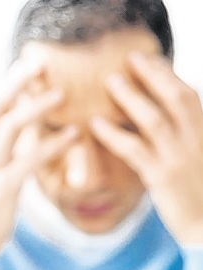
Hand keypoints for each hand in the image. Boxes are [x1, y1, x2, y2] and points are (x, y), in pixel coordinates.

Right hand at [0, 59, 77, 255]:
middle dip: (17, 82)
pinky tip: (72, 136)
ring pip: (9, 127)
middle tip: (41, 64)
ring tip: (61, 95)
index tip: (25, 67)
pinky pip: (28, 160)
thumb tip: (15, 137)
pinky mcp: (0, 190)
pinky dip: (52, 145)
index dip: (7, 85)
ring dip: (36, 107)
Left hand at [91, 51, 202, 244]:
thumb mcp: (195, 157)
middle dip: (152, 74)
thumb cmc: (197, 191)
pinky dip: (114, 134)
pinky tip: (95, 124)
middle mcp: (196, 140)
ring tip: (110, 81)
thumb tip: (159, 117)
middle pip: (175, 97)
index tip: (149, 58)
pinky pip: (134, 150)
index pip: (188, 95)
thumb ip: (182, 135)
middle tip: (129, 58)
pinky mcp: (161, 178)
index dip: (168, 75)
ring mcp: (179, 158)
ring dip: (131, 97)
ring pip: (154, 119)